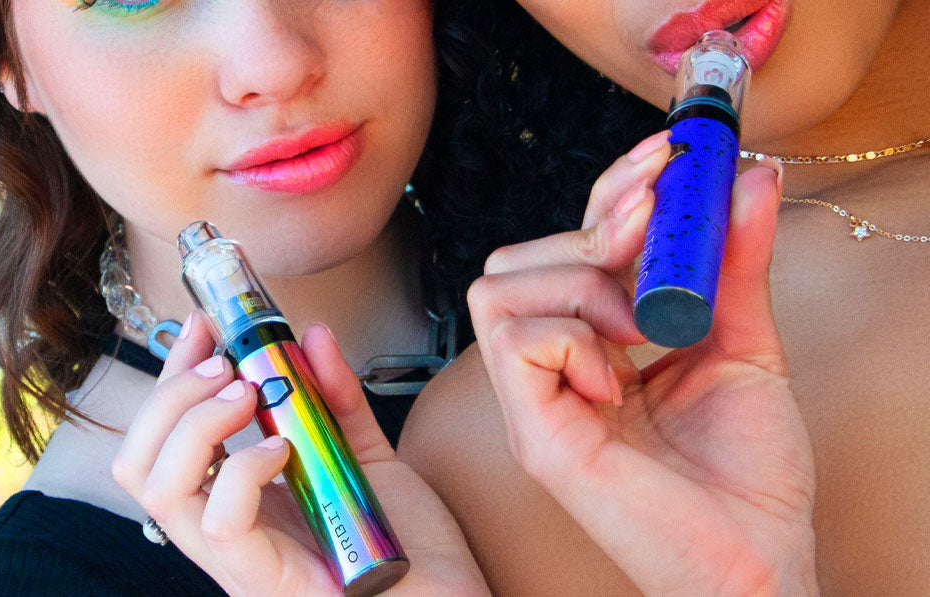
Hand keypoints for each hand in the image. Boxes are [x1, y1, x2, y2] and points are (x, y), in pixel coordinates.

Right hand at [113, 312, 487, 595]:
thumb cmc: (411, 545)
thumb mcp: (366, 456)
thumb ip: (337, 399)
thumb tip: (313, 337)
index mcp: (240, 504)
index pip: (166, 441)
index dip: (172, 378)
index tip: (204, 328)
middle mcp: (227, 535)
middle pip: (140, 465)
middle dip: (170, 395)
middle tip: (225, 366)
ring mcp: (241, 563)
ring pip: (162, 490)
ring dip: (195, 423)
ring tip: (246, 396)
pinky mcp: (269, 582)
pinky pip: (222, 523)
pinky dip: (242, 468)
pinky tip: (281, 450)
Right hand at [467, 131, 817, 595]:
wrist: (754, 557)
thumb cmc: (747, 470)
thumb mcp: (744, 340)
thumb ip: (735, 260)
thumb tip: (748, 176)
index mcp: (594, 341)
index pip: (569, 240)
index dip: (610, 189)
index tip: (668, 156)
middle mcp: (553, 363)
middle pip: (518, 254)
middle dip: (593, 230)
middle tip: (656, 255)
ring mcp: (534, 397)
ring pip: (501, 285)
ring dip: (582, 287)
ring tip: (641, 332)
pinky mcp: (533, 430)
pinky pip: (514, 338)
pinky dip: (572, 337)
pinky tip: (618, 373)